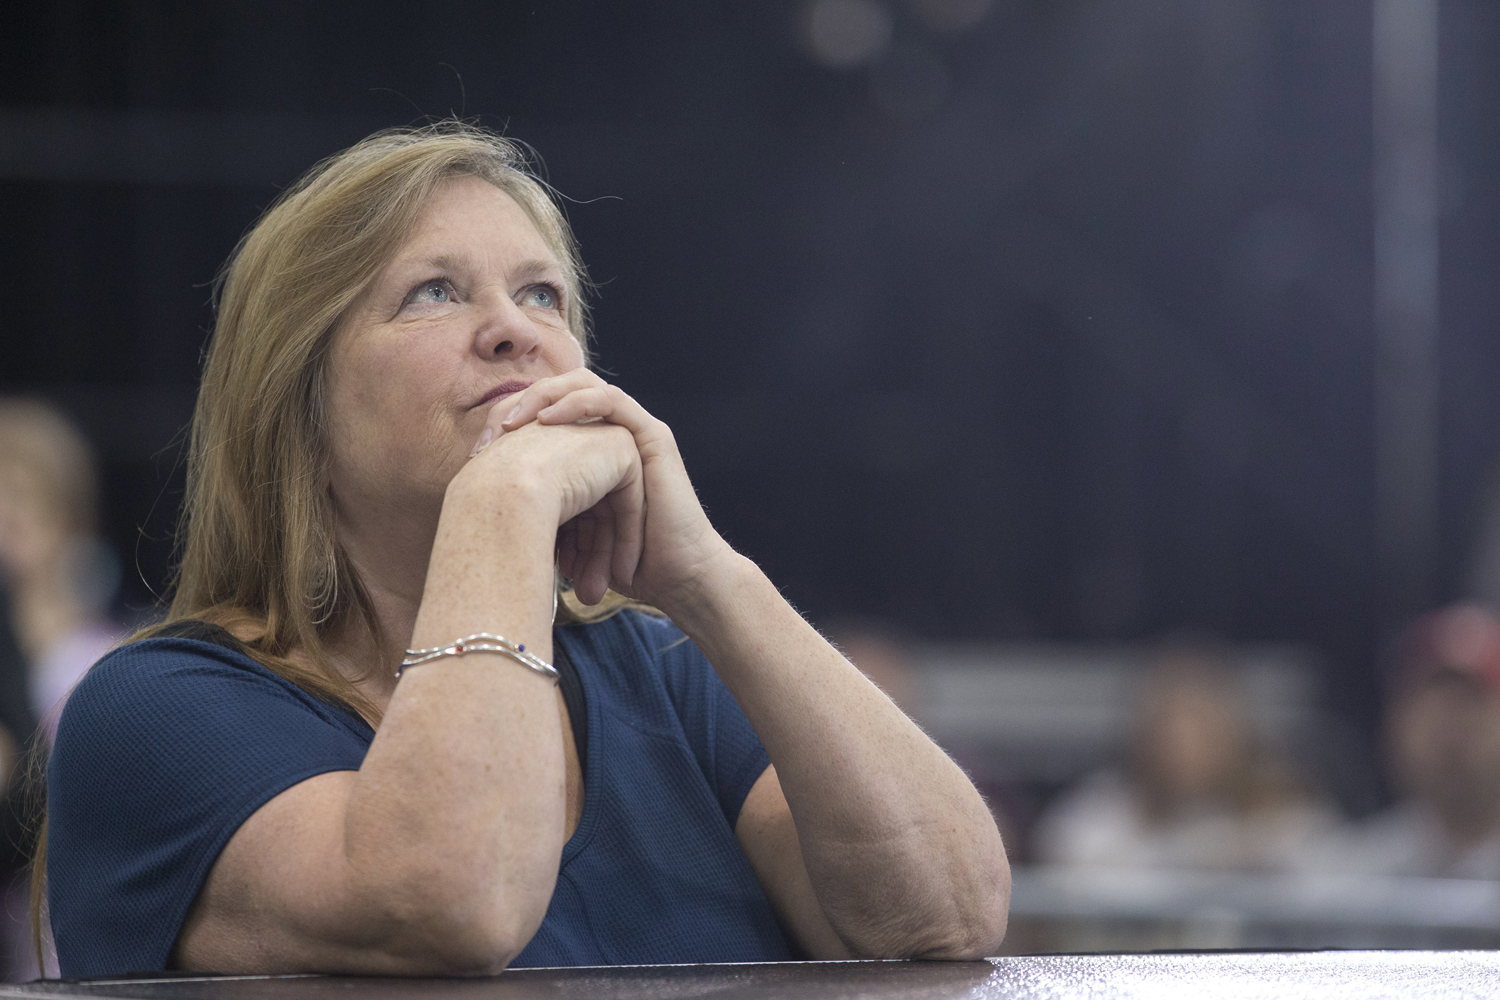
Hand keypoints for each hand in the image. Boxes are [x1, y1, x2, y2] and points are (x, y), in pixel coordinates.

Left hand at [493, 370, 732, 613]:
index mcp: (591, 452)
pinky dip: (578, 404)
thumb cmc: (621, 565)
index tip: (476, 454)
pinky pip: (612, 401)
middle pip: (560, 393)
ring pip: (585, 386)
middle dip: (519, 406)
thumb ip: (538, 510)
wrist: (672, 580)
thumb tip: (479, 507)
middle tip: (489, 435)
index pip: (544, 415)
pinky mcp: (653, 436)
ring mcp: (634, 433)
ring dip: (545, 397)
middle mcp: (612, 436)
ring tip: (513, 421)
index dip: (507, 424)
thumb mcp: (565, 533)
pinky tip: (549, 420)